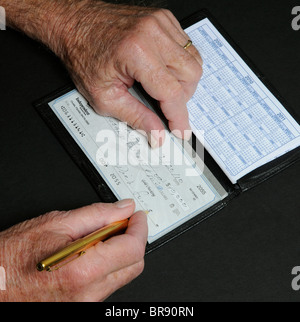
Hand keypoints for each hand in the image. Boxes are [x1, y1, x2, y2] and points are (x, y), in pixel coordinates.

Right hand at [0, 199, 147, 301]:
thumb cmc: (12, 257)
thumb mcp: (55, 223)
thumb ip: (96, 214)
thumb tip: (123, 207)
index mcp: (82, 270)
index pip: (133, 248)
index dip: (140, 227)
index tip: (137, 215)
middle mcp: (88, 294)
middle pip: (134, 264)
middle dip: (135, 239)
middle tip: (125, 222)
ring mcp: (86, 304)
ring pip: (123, 275)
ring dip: (122, 252)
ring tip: (105, 235)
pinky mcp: (82, 307)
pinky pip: (108, 284)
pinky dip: (110, 264)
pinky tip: (95, 251)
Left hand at [51, 1, 202, 146]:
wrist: (74, 25)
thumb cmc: (83, 55)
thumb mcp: (104, 97)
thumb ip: (135, 117)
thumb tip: (156, 133)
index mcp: (136, 52)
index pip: (172, 92)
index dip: (178, 116)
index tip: (181, 129)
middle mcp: (153, 33)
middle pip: (191, 75)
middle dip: (181, 98)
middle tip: (164, 106)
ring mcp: (160, 23)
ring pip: (194, 61)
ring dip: (184, 82)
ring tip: (162, 88)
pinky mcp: (163, 19)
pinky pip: (187, 47)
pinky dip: (180, 64)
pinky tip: (163, 70)